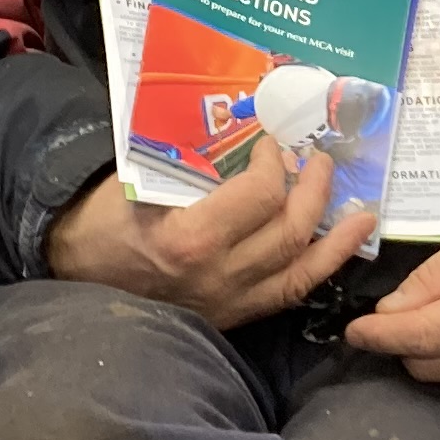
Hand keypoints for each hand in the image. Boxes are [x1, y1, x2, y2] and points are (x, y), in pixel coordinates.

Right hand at [44, 146, 372, 326]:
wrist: (78, 273)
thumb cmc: (106, 218)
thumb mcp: (140, 179)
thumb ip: (192, 160)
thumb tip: (242, 123)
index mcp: (190, 238)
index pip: (259, 196)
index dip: (275, 162)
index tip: (271, 141)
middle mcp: (217, 276)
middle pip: (289, 232)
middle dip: (314, 190)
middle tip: (319, 159)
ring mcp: (229, 301)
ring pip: (300, 270)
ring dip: (335, 235)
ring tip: (361, 209)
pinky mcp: (234, 316)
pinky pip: (289, 294)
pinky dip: (322, 268)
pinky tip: (343, 247)